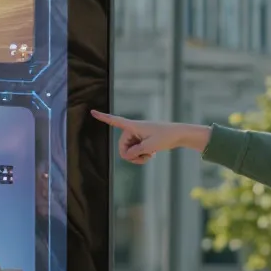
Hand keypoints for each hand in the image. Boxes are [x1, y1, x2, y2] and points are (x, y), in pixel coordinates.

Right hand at [92, 111, 209, 163]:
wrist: (179, 135)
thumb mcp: (150, 146)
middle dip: (132, 156)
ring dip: (138, 157)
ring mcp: (137, 136)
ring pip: (129, 152)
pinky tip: (151, 155)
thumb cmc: (166, 136)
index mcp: (133, 126)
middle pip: (122, 147)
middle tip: (145, 158)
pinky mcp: (142, 141)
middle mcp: (133, 129)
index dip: (103, 117)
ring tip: (150, 156)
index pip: (115, 120)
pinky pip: (136, 152)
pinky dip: (142, 156)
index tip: (92, 111)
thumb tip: (127, 156)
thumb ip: (136, 152)